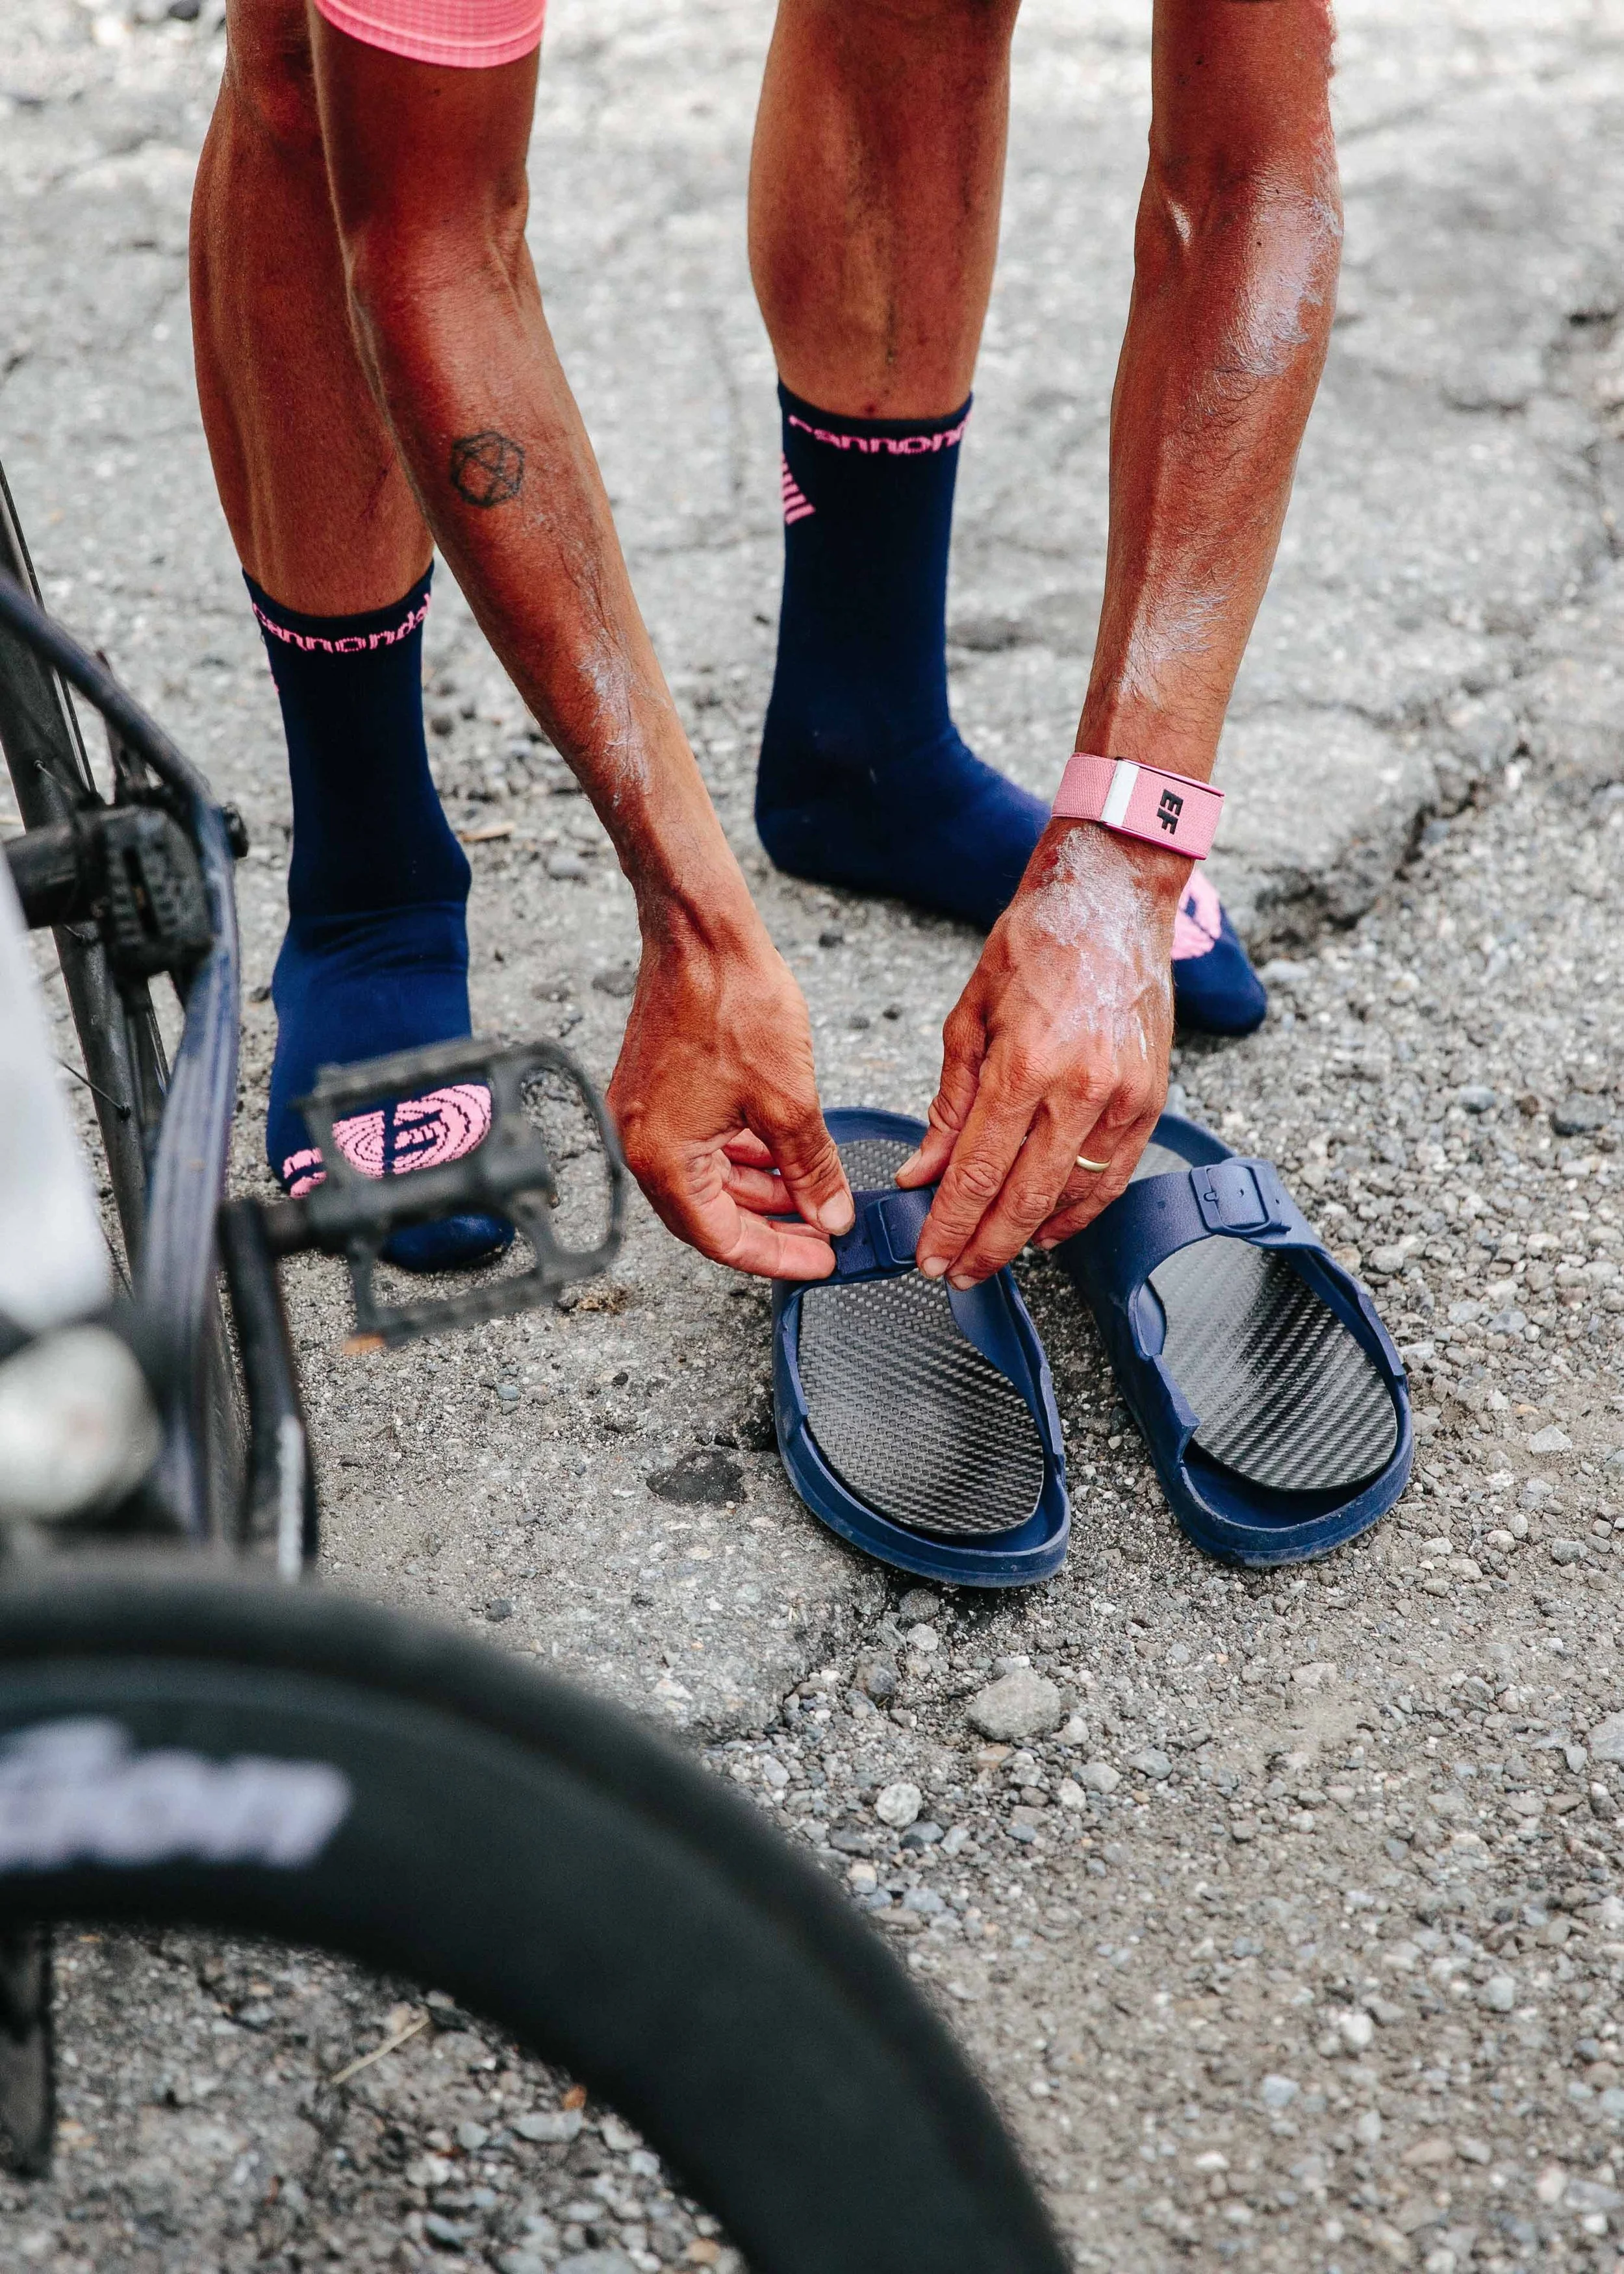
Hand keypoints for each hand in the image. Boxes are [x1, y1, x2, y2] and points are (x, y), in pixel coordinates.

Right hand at [607, 902, 853, 1277]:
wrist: (700, 931)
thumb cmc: (731, 1001)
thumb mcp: (790, 1100)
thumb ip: (810, 1169)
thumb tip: (830, 1215)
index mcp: (663, 1158)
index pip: (721, 1239)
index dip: (778, 1257)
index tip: (821, 1259)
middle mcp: (642, 1142)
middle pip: (709, 1216)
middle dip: (770, 1229)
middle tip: (822, 1234)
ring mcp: (645, 1115)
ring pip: (708, 1180)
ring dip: (759, 1192)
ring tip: (811, 1196)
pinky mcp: (657, 1090)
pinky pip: (700, 1145)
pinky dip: (742, 1156)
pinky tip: (780, 1154)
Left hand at [896, 822, 1180, 1284]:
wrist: (1112, 898)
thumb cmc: (1035, 944)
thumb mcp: (969, 1017)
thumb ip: (949, 1104)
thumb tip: (923, 1172)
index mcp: (1026, 1063)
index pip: (980, 1170)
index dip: (951, 1224)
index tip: (928, 1256)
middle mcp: (1081, 1087)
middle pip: (1026, 1197)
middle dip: (984, 1245)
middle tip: (953, 1273)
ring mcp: (1124, 1096)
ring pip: (1072, 1195)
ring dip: (1028, 1235)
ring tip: (991, 1255)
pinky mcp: (1151, 1098)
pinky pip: (1114, 1176)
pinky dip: (1079, 1210)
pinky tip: (1047, 1228)